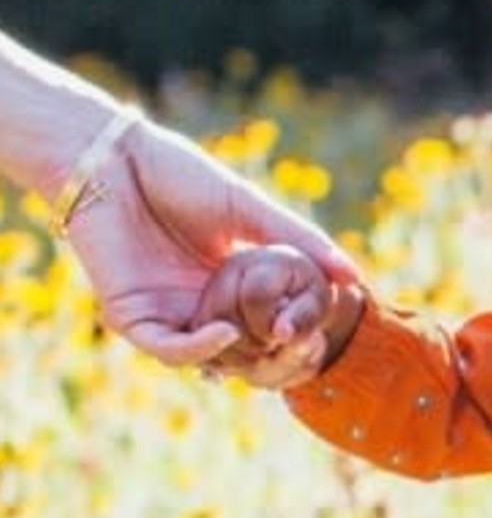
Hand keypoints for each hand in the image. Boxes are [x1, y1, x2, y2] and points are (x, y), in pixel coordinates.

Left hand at [62, 114, 358, 375]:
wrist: (112, 157)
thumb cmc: (178, 174)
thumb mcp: (253, 212)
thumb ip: (301, 243)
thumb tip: (354, 277)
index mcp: (222, 283)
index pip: (261, 328)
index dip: (289, 338)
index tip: (317, 336)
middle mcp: (194, 304)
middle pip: (236, 354)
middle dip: (267, 360)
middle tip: (299, 353)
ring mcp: (163, 313)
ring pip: (204, 360)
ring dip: (237, 359)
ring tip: (268, 342)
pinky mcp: (130, 316)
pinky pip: (168, 349)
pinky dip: (198, 349)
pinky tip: (226, 332)